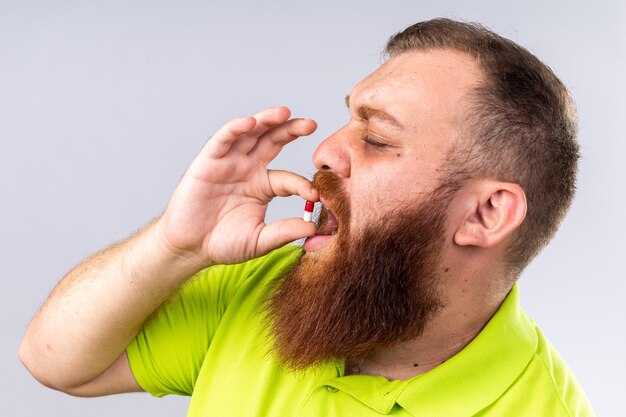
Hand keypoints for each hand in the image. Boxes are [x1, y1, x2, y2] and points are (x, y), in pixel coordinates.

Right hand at [156, 107, 318, 265]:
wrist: (190, 247)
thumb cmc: (224, 243)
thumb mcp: (260, 239)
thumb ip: (284, 232)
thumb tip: (313, 228)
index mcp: (264, 185)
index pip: (288, 178)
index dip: (301, 184)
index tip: (315, 194)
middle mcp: (249, 168)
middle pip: (274, 141)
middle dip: (292, 130)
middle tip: (311, 124)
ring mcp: (229, 162)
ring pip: (251, 133)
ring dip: (267, 120)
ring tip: (284, 113)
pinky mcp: (208, 161)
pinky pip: (223, 140)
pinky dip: (235, 129)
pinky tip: (250, 122)